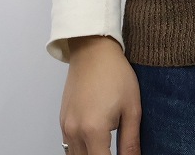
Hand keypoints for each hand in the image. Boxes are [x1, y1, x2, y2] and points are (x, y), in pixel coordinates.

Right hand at [60, 35, 141, 154]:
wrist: (93, 50)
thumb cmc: (115, 73)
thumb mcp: (132, 107)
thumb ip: (131, 141)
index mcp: (93, 130)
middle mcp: (74, 132)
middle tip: (115, 151)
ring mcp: (65, 127)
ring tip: (106, 147)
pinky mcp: (62, 121)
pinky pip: (69, 147)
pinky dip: (81, 150)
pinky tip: (95, 143)